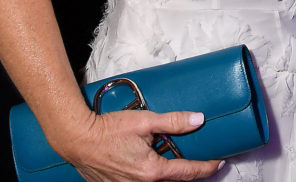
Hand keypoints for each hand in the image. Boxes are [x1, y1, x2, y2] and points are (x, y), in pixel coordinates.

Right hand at [56, 109, 221, 181]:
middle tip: (203, 164)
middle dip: (189, 175)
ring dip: (170, 178)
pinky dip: (152, 178)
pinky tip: (153, 166)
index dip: (205, 168)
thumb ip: (173, 121)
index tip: (218, 163)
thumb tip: (198, 120)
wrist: (77, 139)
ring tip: (179, 165)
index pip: (186, 172)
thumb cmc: (108, 130)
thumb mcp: (145, 121)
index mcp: (151, 171)